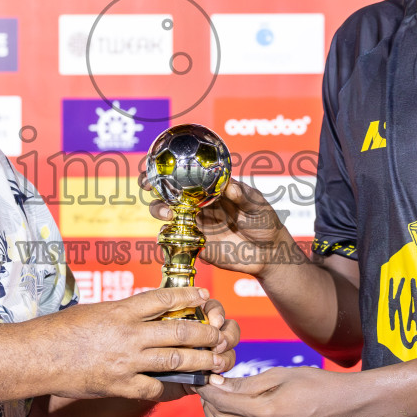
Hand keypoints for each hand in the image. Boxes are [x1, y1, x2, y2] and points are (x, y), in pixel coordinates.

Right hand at [37, 287, 233, 401]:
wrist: (35, 357)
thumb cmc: (59, 331)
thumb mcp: (95, 311)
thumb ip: (122, 314)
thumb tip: (146, 314)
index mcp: (121, 311)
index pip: (164, 299)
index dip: (189, 298)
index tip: (204, 298)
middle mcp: (128, 334)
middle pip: (179, 331)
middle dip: (206, 334)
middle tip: (222, 335)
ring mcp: (126, 362)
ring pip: (175, 359)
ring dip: (201, 360)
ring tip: (217, 360)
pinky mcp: (120, 385)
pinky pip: (156, 388)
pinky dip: (174, 388)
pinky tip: (187, 388)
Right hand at [142, 176, 306, 277]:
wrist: (268, 253)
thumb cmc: (264, 222)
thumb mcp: (257, 204)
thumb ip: (243, 196)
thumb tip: (230, 187)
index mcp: (210, 188)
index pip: (185, 173)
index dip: (167, 167)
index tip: (153, 162)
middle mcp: (198, 203)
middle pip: (167, 191)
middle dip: (153, 185)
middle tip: (148, 185)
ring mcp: (194, 223)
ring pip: (167, 213)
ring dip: (159, 209)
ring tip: (168, 213)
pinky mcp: (194, 244)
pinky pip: (174, 238)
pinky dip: (168, 235)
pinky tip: (173, 233)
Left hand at [198, 366, 359, 416]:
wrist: (350, 407)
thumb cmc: (319, 384)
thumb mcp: (282, 375)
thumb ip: (248, 383)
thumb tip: (219, 384)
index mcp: (269, 412)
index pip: (224, 402)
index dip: (207, 390)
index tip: (200, 378)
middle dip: (208, 404)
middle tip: (204, 386)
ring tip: (213, 399)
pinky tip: (232, 410)